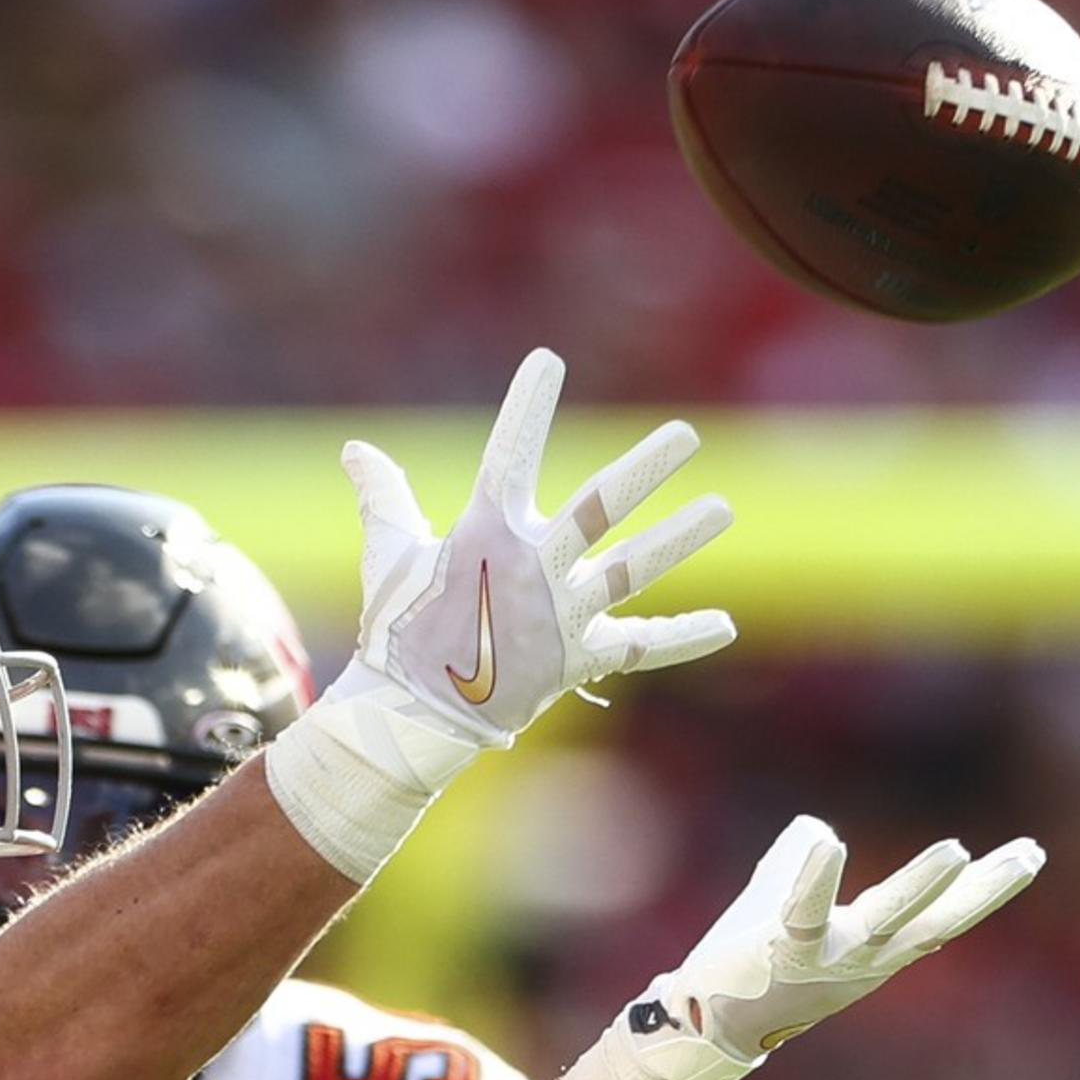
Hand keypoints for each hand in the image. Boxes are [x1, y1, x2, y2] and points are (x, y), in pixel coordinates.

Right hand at [263, 348, 734, 878]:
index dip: (527, 407)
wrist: (411, 718)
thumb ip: (383, 497)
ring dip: (679, 538)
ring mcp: (560, 617)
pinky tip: (725, 625)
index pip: (509, 455)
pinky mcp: (577, 660)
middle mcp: (532, 570)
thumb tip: (354, 449)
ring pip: (631, 570)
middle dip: (644, 469)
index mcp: (486, 536)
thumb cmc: (398, 632)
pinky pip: (638, 647)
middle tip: (686, 435)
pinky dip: (682, 637)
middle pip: (597, 509)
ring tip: (722, 508)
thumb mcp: (388, 557)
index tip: (548, 361)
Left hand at [549, 815, 1045, 1079]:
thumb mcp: (790, 900)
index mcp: (875, 947)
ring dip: (919, 889)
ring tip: (956, 851)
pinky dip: (815, 878)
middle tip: (1029, 854)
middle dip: (985, 890)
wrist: (705, 1020)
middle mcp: (862, 958)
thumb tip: (818, 831)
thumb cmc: (754, 959)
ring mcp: (826, 958)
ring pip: (883, 922)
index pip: (945, 914)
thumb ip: (805, 857)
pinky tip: (829, 844)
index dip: (988, 886)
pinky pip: (802, 912)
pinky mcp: (780, 950)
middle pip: (938, 922)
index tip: (1031, 853)